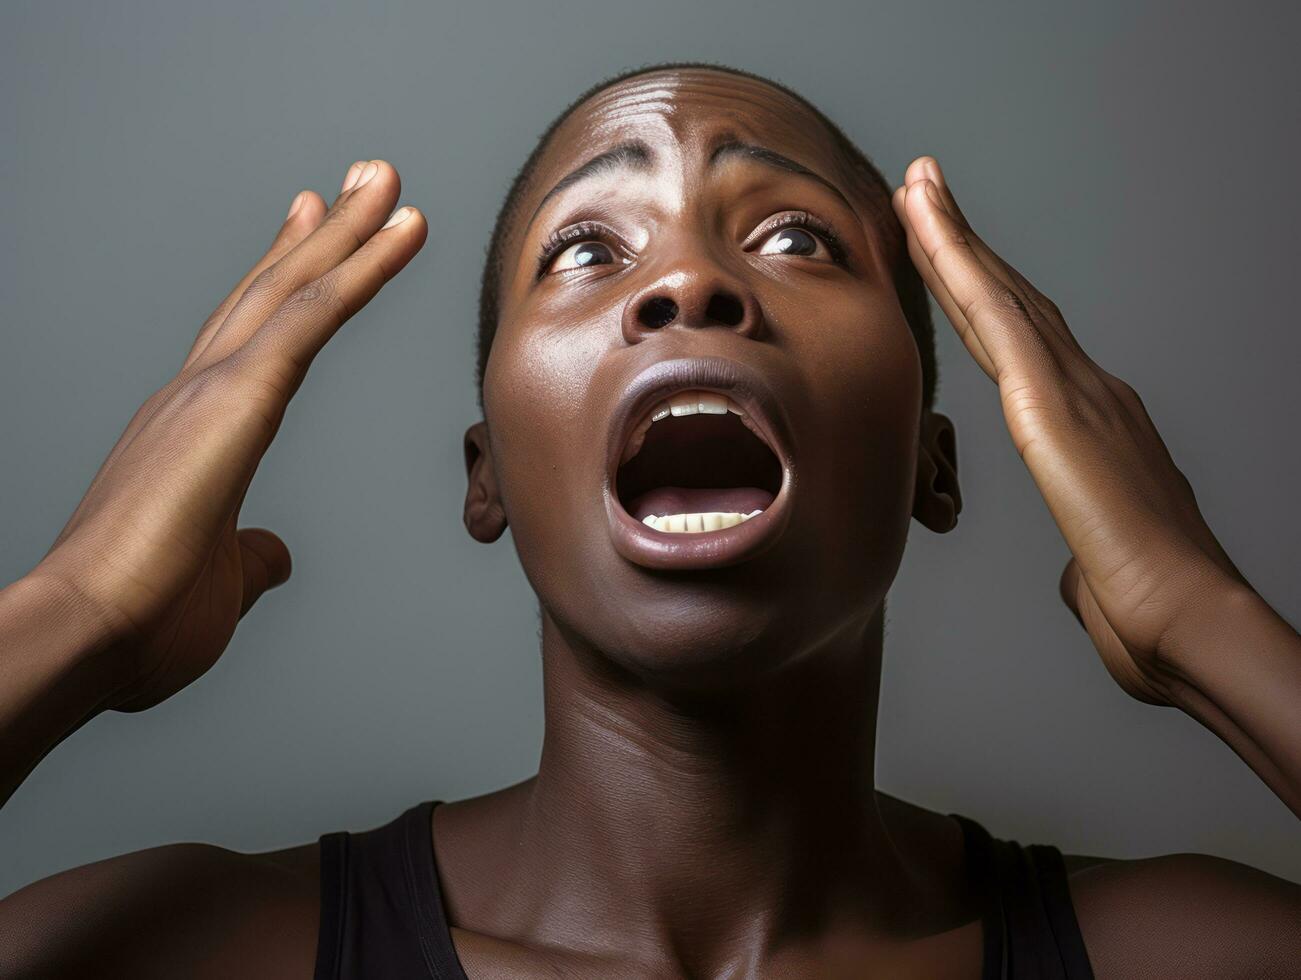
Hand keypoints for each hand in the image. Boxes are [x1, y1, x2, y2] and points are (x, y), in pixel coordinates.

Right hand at [26, 159, 426, 711]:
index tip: (314, 234)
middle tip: (363, 180)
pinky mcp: (236, 399)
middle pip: (272, 293)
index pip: (251, 340)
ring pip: (295, 288)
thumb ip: (250, 560)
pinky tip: (402, 227)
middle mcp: (197, 394)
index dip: (286, 283)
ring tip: (386, 176)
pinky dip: (362, 266)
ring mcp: (211, 390)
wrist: (87, 639)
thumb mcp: (219, 584)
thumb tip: (276, 556)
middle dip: (321, 234)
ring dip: (347, 228)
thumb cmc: (140, 626)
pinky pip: (315, 316)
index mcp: (195, 433)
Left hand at [892, 157, 1246, 704]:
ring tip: (918, 185)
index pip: (1020, 346)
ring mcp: (1074, 389)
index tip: (949, 255)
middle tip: (925, 189)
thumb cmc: (1149, 607)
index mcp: (1090, 427)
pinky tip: (931, 230)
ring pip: (1000, 293)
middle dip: (963, 244)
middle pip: (1009, 300)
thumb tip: (1084, 564)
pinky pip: (997, 319)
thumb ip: (1089, 548)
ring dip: (954, 236)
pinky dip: (961, 268)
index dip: (982, 296)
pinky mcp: (1054, 403)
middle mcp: (1085, 391)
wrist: (1187, 617)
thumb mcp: (1104, 569)